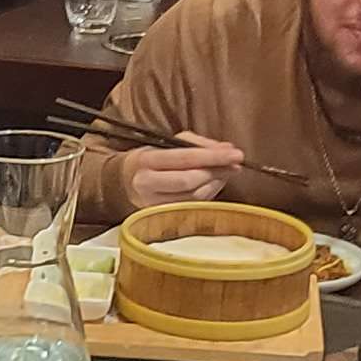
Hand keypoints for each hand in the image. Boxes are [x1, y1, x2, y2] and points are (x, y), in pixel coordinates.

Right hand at [122, 135, 246, 207]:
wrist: (124, 182)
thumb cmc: (152, 159)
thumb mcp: (169, 143)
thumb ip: (198, 144)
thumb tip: (227, 149)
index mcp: (147, 161)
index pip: (185, 159)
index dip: (213, 157)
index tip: (236, 154)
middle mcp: (147, 184)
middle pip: (190, 182)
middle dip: (216, 172)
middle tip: (235, 164)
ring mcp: (153, 204)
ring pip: (195, 197)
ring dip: (216, 184)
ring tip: (225, 172)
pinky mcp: (162, 217)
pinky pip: (193, 206)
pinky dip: (208, 194)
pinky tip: (214, 184)